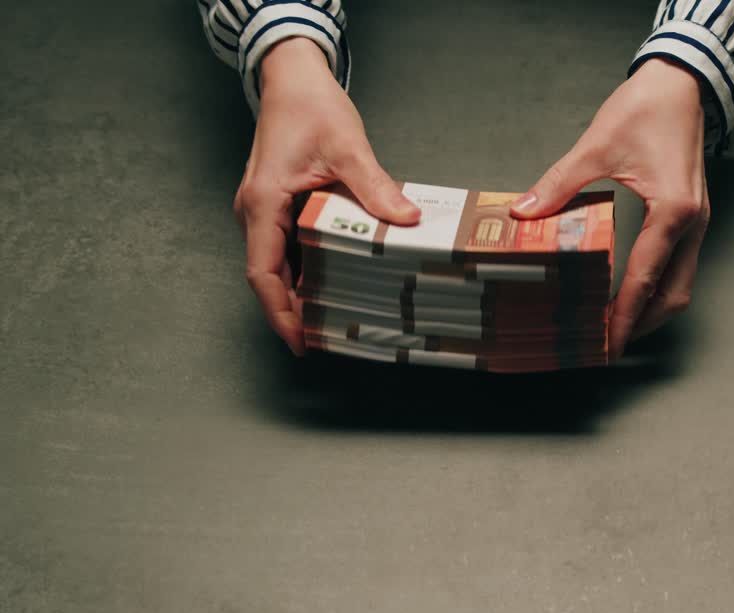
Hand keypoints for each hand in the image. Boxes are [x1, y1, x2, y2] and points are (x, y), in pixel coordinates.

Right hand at [234, 37, 420, 355]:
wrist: (292, 79)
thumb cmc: (310, 106)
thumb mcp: (348, 148)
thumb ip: (375, 188)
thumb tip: (407, 219)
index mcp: (263, 203)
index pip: (262, 273)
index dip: (280, 312)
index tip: (299, 341)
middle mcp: (255, 211)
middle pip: (268, 276)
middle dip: (293, 312)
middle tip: (328, 340)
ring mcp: (263, 210)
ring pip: (276, 265)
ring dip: (299, 293)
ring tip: (333, 320)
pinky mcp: (276, 206)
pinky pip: (287, 248)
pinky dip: (305, 270)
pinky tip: (334, 283)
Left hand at [511, 59, 708, 359]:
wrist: (682, 83)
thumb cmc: (647, 108)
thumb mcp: (597, 146)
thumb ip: (560, 184)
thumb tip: (526, 213)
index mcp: (673, 211)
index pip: (645, 278)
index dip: (623, 316)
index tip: (607, 344)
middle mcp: (692, 223)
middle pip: (673, 295)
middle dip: (641, 325)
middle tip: (608, 344)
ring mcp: (697, 222)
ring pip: (681, 284)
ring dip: (651, 309)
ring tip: (618, 325)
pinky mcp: (692, 216)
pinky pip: (680, 265)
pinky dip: (657, 286)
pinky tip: (631, 290)